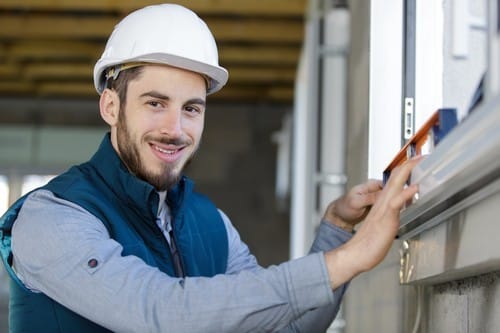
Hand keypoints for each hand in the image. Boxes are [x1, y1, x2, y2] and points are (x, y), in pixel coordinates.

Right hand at [324, 156, 420, 288]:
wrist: (355, 255)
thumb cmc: (368, 245)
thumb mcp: (383, 227)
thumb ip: (390, 217)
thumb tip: (398, 214)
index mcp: (382, 205)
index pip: (394, 183)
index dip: (405, 171)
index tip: (415, 162)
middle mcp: (382, 204)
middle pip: (395, 179)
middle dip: (408, 165)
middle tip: (419, 154)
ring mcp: (383, 210)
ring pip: (395, 185)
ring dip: (407, 171)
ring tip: (417, 160)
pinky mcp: (386, 219)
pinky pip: (397, 203)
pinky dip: (406, 193)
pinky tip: (415, 187)